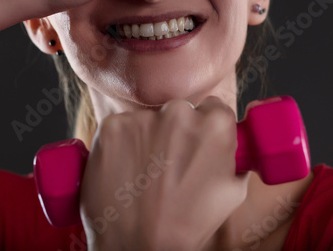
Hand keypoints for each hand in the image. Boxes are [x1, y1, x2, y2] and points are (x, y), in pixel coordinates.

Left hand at [79, 96, 249, 249]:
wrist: (137, 245)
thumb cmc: (186, 224)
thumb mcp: (232, 191)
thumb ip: (232, 156)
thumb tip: (232, 140)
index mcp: (215, 125)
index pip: (212, 108)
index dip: (204, 128)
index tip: (195, 143)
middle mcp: (178, 112)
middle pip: (178, 111)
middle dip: (175, 132)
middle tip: (168, 165)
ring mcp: (141, 118)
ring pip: (146, 119)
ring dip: (146, 138)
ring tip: (144, 173)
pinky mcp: (111, 126)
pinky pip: (120, 127)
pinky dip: (121, 144)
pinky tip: (124, 169)